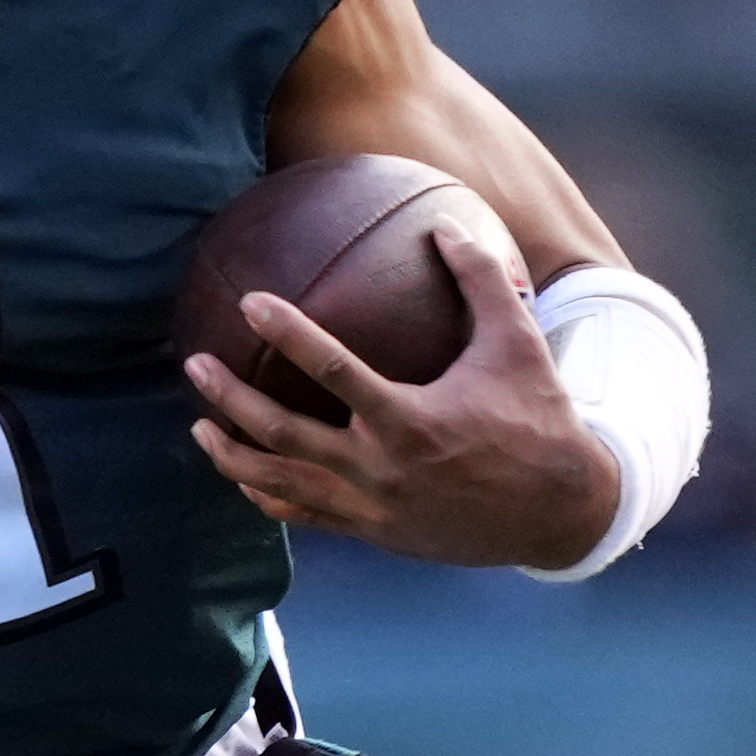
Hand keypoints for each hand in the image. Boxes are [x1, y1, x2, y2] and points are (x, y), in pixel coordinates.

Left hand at [184, 230, 620, 570]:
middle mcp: (381, 469)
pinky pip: (306, 516)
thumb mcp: (518, 343)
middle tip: (195, 366)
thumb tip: (446, 223)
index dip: (287, 333)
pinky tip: (245, 477)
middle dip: (232, 399)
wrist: (559, 512)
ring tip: (200, 427)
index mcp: (410, 420)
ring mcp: (372, 507)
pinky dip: (269, 496)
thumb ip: (481, 280)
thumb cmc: (539, 419)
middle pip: (282, 435)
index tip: (249, 302)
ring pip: (282, 484)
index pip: (331, 370)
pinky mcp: (375, 532)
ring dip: (233, 457)